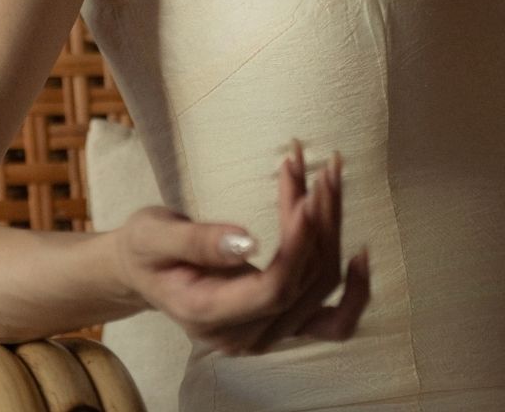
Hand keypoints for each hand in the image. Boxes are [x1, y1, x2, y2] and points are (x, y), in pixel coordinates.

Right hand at [107, 139, 369, 354]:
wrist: (143, 272)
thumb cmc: (145, 249)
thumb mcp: (153, 234)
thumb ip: (197, 241)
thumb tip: (247, 242)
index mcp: (207, 314)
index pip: (273, 289)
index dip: (298, 244)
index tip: (307, 194)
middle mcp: (244, 336)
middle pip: (303, 282)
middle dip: (316, 220)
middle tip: (314, 167)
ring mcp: (267, 335)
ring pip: (322, 288)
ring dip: (331, 231)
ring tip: (327, 179)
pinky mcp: (283, 324)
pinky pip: (334, 321)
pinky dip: (355, 293)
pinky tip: (361, 254)